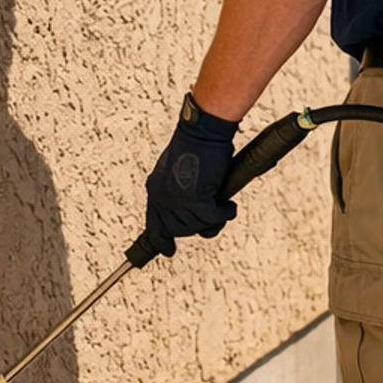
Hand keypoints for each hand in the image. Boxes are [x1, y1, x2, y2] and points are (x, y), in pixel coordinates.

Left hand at [143, 94, 239, 257]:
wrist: (203, 132)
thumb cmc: (197, 144)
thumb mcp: (179, 171)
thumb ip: (179, 191)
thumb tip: (193, 211)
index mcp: (156, 189)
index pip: (154, 224)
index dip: (162, 240)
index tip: (167, 250)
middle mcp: (162, 198)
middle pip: (179, 230)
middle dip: (197, 225)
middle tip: (212, 215)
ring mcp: (178, 201)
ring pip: (197, 226)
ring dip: (214, 219)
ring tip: (222, 207)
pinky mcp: (196, 201)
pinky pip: (213, 219)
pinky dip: (224, 214)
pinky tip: (229, 206)